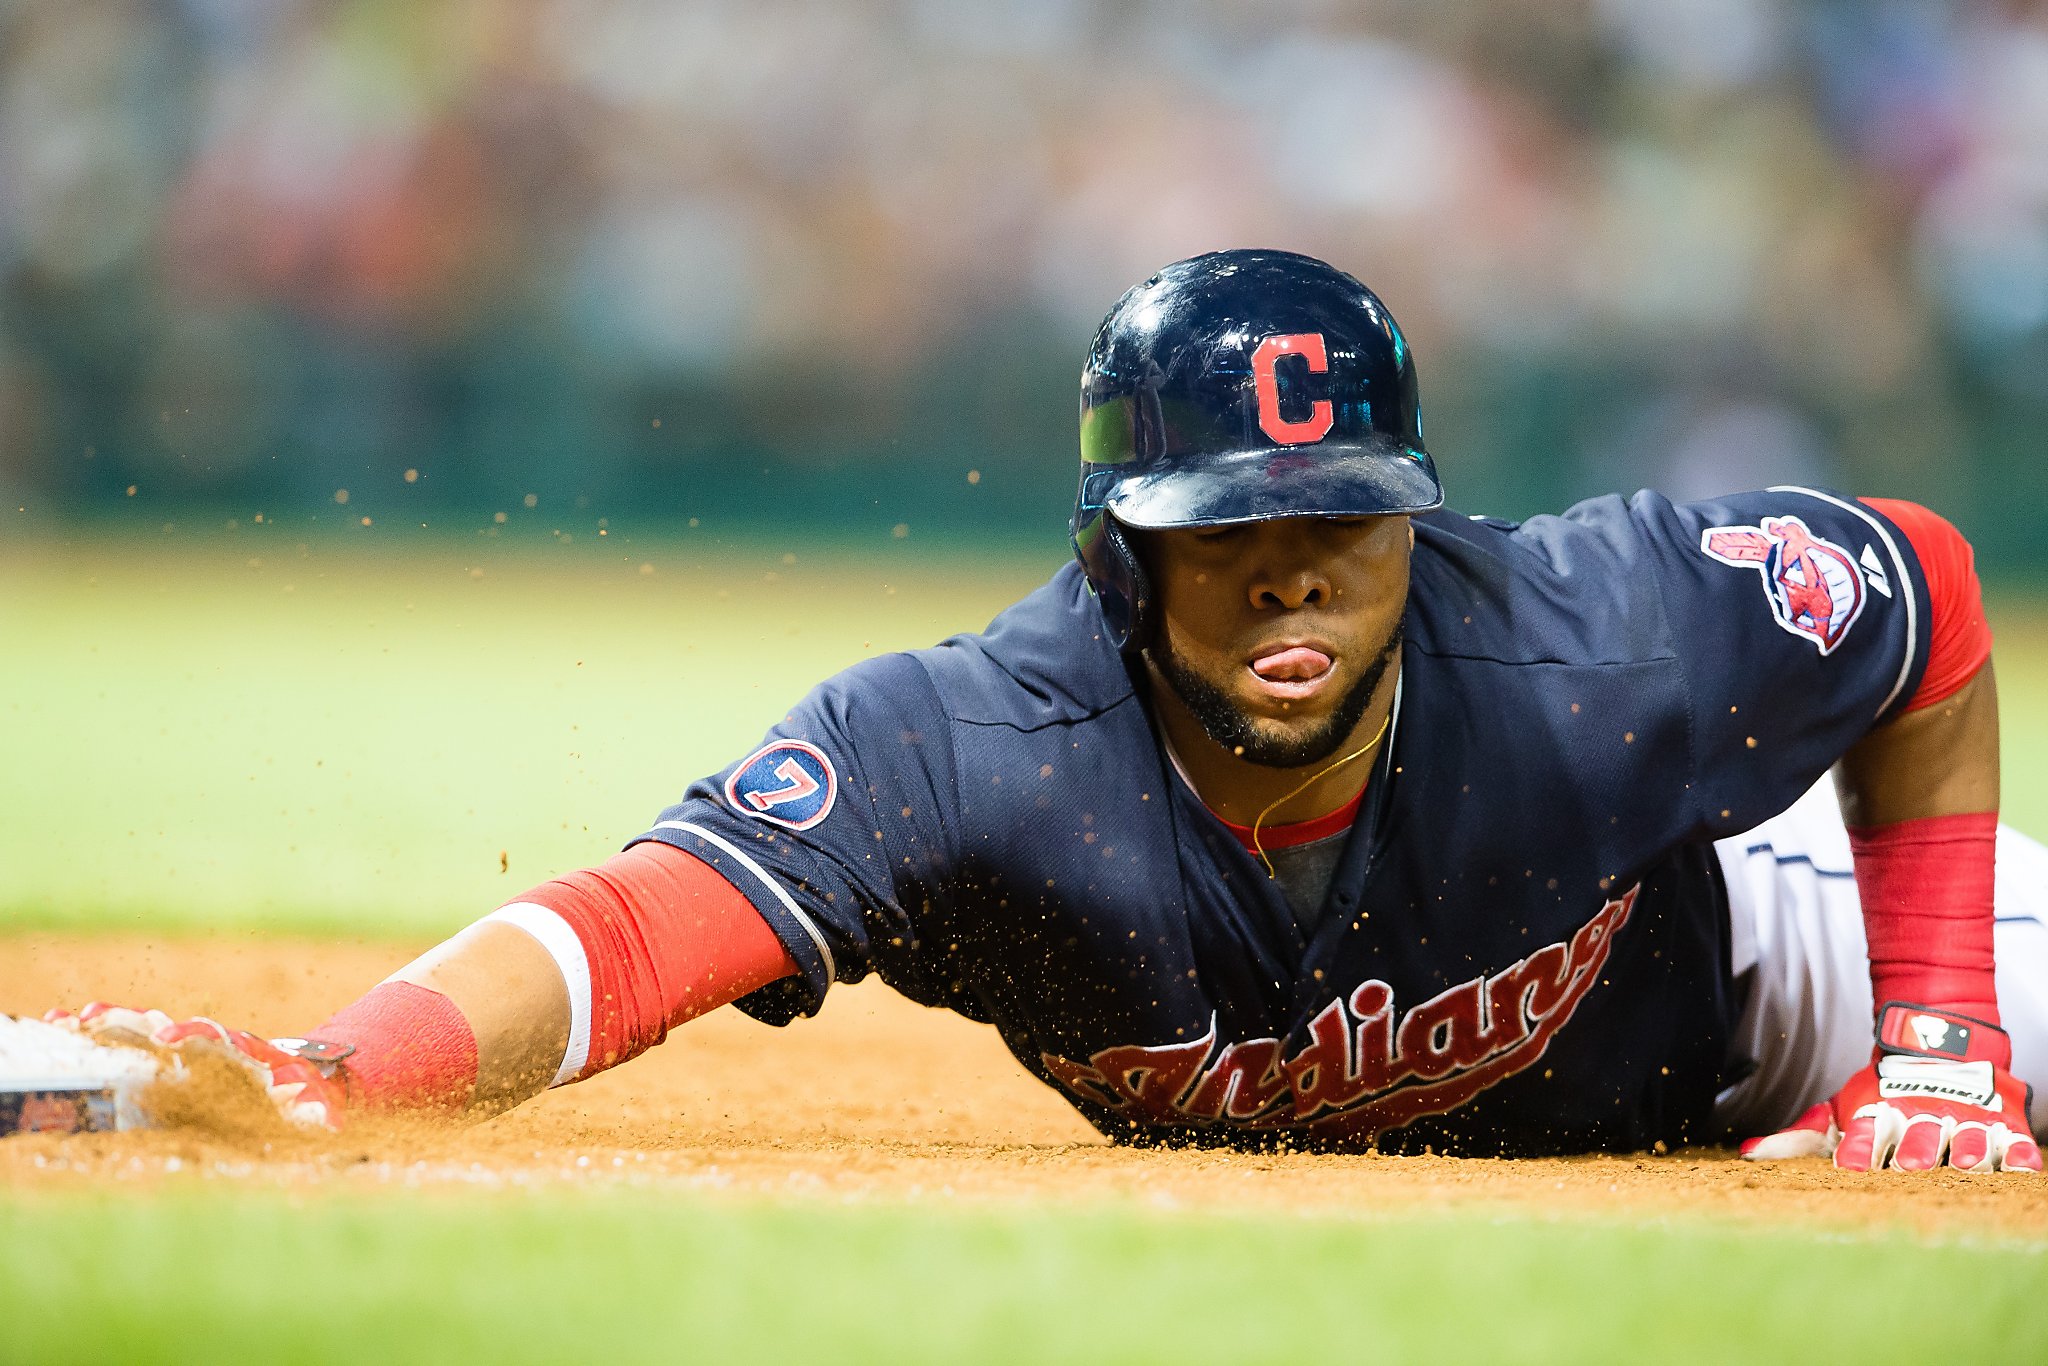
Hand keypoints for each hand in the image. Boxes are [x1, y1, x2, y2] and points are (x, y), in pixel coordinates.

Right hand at [44, 1003, 351, 1130]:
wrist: (302, 1081)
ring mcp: (185, 1049)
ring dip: (108, 1026)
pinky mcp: (166, 1060)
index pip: (214, 1039)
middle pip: (168, 1027)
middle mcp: (208, 1045)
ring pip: (142, 1031)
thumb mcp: (316, 1107)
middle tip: (99, 1018)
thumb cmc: (306, 1098)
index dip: (192, 1037)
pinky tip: (59, 1028)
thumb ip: (318, 1114)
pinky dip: (96, 1037)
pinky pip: (128, 1046)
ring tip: (69, 1020)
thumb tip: (327, 1123)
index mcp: (240, 1053)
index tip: (170, 1040)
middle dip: (137, 1022)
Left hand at [1741, 1002, 2039, 1172]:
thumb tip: (1748, 1151)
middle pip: (1917, 1138)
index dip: (1856, 1149)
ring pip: (1966, 1137)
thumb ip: (1799, 1136)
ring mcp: (1963, 1117)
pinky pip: (2014, 1142)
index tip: (1847, 1165)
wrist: (1937, 1043)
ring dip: (1964, 1150)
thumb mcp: (1839, 1107)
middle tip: (1910, 1167)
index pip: (1864, 1134)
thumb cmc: (1881, 1091)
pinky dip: (2016, 1154)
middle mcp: (1920, 1116)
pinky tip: (2016, 1166)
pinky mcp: (2003, 1122)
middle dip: (1913, 1152)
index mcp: (1878, 1113)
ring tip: (1962, 1162)